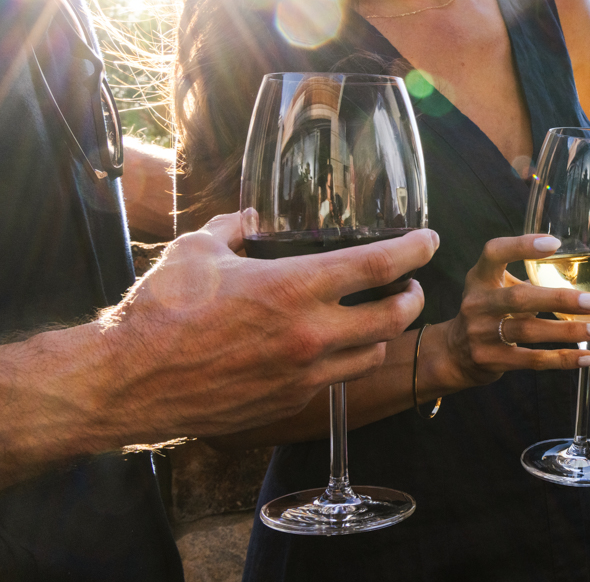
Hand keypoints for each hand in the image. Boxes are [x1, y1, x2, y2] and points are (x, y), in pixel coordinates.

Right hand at [88, 213, 437, 441]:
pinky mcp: (289, 402)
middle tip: (411, 287)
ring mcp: (303, 374)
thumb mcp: (196, 251)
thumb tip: (249, 216)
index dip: (415, 250)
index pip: (379, 265)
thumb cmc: (159, 311)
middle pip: (394, 318)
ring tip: (375, 318)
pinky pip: (332, 381)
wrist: (130, 381)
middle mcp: (310, 333)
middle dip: (413, 298)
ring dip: (381, 334)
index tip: (430, 241)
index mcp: (294, 287)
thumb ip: (232, 227)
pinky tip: (326, 350)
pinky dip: (339, 362)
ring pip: (370, 354)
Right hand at [443, 235, 589, 385]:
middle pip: (519, 298)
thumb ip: (526, 279)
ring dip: (569, 331)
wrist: (454, 354)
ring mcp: (481, 334)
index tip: (555, 244)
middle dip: (560, 299)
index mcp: (480, 278)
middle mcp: (477, 303)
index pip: (494, 252)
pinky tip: (588, 357)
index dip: (522, 246)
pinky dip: (563, 359)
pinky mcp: (491, 360)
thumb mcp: (494, 288)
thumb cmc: (488, 312)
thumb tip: (582, 273)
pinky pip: (533, 360)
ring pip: (530, 332)